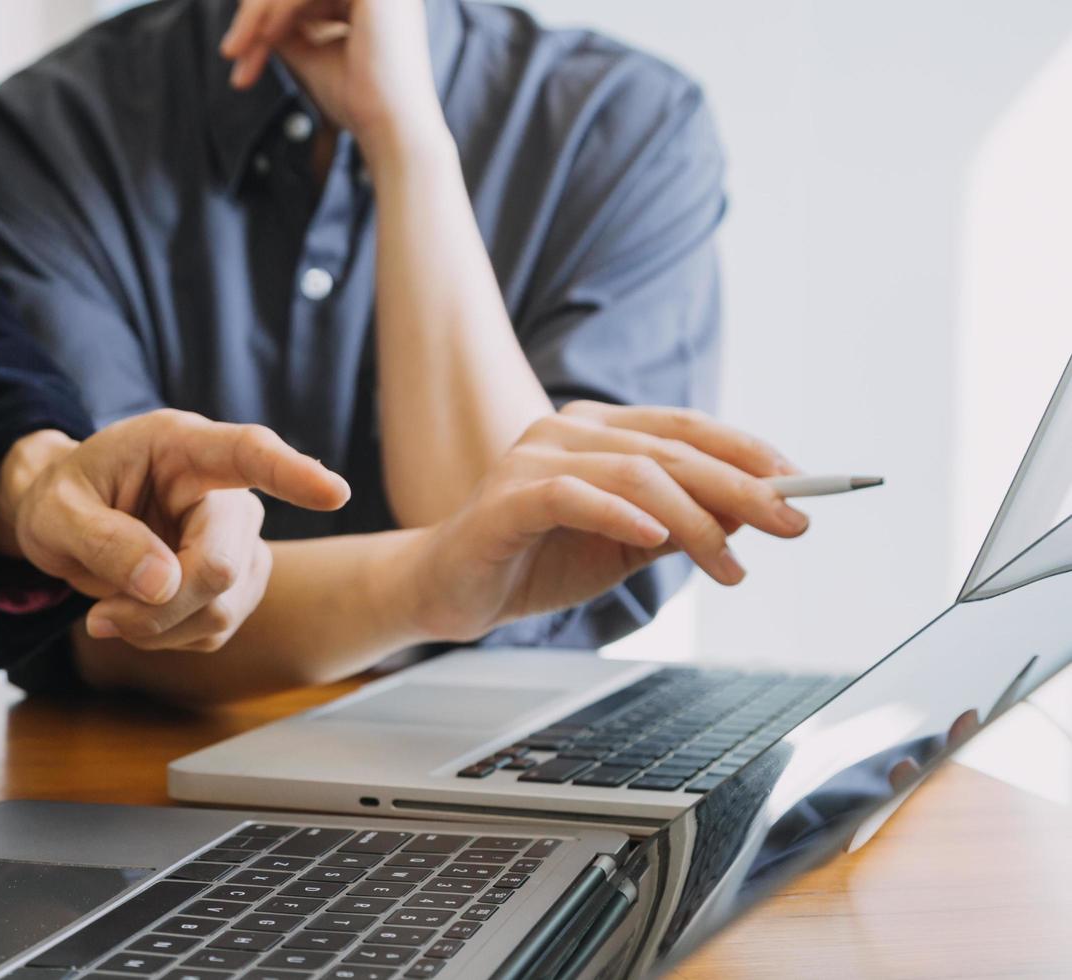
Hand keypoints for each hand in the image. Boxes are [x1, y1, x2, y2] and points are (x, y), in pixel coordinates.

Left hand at [0, 411, 349, 651]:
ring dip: (157, 628)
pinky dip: (165, 638)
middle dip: (160, 606)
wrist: (64, 521)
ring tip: (107, 611)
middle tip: (98, 618)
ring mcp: (237, 540)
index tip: (335, 491)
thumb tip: (165, 583)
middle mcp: (224, 492)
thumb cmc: (60, 500)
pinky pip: (213, 630)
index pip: (248, 454)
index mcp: (183, 447)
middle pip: (223, 564)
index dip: (292, 474)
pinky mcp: (235, 585)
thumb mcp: (55, 513)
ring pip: (222, 607)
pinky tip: (134, 616)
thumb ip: (105, 541)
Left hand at [221, 0, 446, 161]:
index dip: (266, 17)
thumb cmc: (358, 100)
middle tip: (231, 51)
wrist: (391, 128)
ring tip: (238, 52)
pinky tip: (265, 39)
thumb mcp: (310, 52)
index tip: (238, 53)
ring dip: (259, 15)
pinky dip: (276, 12)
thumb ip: (284, 26)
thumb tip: (249, 8)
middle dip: (256, 14)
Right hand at [394, 402, 808, 641]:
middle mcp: (567, 431)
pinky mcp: (507, 498)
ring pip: (634, 472)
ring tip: (729, 563)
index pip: (686, 428)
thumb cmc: (537, 561)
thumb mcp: (626, 545)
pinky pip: (571, 496)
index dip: (748, 452)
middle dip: (741, 488)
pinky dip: (619, 513)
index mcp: (599, 431)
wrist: (450, 591)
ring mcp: (532, 458)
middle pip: (671, 449)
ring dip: (694, 519)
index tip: (803, 486)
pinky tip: (654, 536)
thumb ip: (679, 524)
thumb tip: (756, 513)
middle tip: (792, 525)